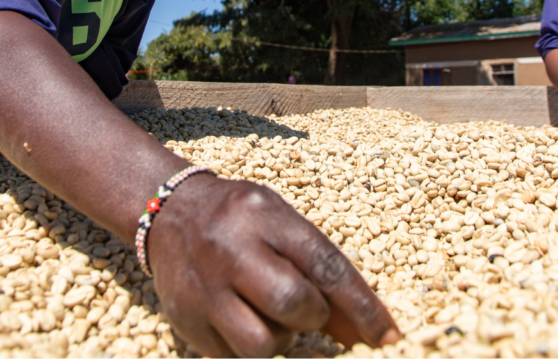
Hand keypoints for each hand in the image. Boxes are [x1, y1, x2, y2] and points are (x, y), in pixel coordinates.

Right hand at [149, 175, 399, 356]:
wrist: (169, 213)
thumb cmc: (244, 222)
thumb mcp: (282, 225)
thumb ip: (320, 271)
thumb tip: (366, 333)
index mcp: (264, 216)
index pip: (325, 266)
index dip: (363, 306)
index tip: (388, 337)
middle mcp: (231, 250)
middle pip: (292, 304)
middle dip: (312, 316)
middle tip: (306, 310)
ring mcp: (203, 288)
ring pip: (262, 344)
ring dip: (280, 339)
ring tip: (270, 316)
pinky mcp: (185, 321)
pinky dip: (250, 349)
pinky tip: (245, 322)